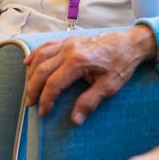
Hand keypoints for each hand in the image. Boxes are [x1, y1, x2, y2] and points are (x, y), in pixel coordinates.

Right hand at [24, 25, 157, 123]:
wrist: (130, 43)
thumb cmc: (121, 63)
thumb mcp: (109, 86)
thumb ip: (90, 102)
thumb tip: (75, 119)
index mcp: (78, 61)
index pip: (53, 84)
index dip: (46, 100)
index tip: (44, 112)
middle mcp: (69, 50)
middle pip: (42, 70)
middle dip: (33, 89)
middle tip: (31, 104)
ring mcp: (68, 43)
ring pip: (40, 57)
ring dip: (31, 73)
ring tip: (30, 89)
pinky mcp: (70, 40)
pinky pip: (46, 46)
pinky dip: (35, 54)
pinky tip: (28, 63)